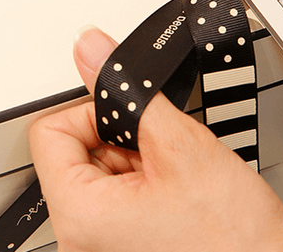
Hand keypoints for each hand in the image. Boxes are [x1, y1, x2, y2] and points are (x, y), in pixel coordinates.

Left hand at [29, 27, 282, 251]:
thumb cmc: (234, 241)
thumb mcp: (180, 146)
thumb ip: (127, 91)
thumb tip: (90, 49)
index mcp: (78, 216)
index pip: (48, 132)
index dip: (90, 110)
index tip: (125, 113)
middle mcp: (78, 239)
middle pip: (74, 152)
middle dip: (119, 138)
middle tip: (162, 150)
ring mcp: (99, 246)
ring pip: (99, 172)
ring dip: (136, 160)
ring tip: (177, 177)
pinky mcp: (120, 247)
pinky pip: (114, 199)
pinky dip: (144, 183)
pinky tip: (178, 191)